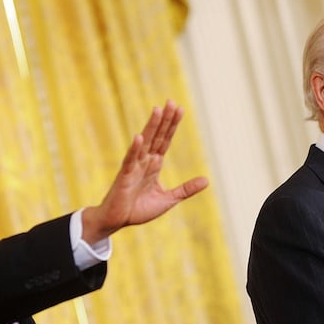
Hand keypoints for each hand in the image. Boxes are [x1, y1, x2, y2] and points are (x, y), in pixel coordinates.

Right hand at [81, 100, 208, 243]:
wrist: (117, 221)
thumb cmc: (138, 209)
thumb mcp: (168, 199)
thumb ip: (186, 189)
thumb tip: (206, 180)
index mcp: (154, 165)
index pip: (165, 141)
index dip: (172, 126)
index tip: (180, 109)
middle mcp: (144, 161)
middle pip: (157, 136)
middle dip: (165, 120)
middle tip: (172, 102)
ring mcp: (134, 167)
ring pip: (144, 143)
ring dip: (151, 127)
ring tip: (157, 110)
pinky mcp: (125, 176)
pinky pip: (130, 160)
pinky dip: (135, 149)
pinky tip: (139, 137)